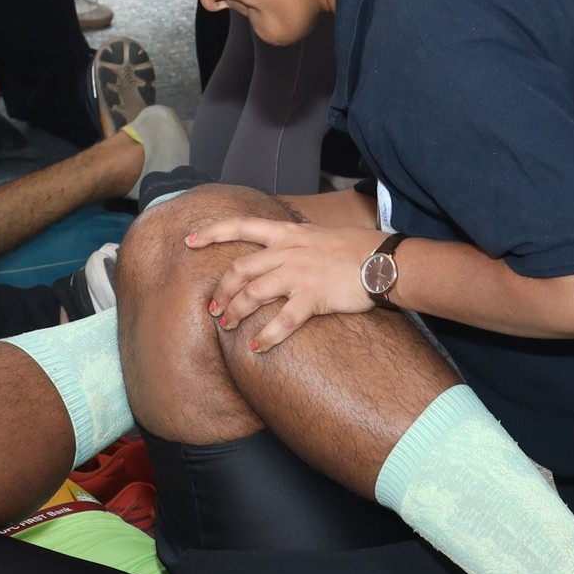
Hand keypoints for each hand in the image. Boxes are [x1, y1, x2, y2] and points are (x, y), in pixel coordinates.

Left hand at [184, 211, 385, 352]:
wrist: (385, 260)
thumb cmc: (356, 249)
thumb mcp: (318, 235)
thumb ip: (295, 242)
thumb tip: (278, 252)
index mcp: (288, 233)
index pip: (241, 226)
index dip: (211, 233)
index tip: (189, 241)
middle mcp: (288, 251)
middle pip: (239, 268)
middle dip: (221, 290)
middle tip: (212, 309)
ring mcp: (299, 273)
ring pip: (252, 293)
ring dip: (235, 312)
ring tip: (227, 327)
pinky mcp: (313, 296)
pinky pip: (282, 320)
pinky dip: (266, 336)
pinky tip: (256, 347)